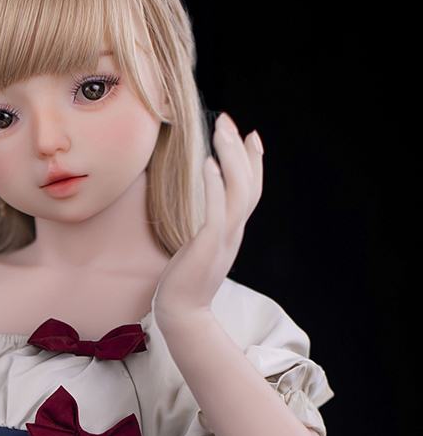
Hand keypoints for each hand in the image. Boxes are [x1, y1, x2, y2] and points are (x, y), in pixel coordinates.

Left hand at [152, 113, 262, 324]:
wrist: (182, 315)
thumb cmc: (183, 284)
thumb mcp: (198, 250)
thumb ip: (205, 232)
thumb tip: (203, 218)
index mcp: (233, 232)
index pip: (251, 191)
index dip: (253, 162)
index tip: (250, 135)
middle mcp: (234, 232)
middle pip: (249, 184)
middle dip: (240, 150)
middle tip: (228, 119)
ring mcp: (224, 239)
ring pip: (239, 191)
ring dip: (231, 158)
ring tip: (221, 130)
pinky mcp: (209, 246)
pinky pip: (217, 210)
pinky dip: (215, 184)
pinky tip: (208, 163)